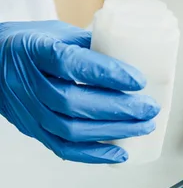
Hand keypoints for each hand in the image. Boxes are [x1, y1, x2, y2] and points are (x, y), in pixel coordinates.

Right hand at [0, 21, 159, 163]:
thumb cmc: (30, 44)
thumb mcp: (57, 33)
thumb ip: (91, 46)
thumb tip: (133, 57)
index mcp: (35, 50)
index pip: (71, 64)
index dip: (107, 74)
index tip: (138, 80)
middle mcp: (28, 83)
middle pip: (73, 102)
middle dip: (118, 109)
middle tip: (149, 108)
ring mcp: (28, 110)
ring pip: (70, 129)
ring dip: (113, 131)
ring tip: (143, 127)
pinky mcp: (32, 130)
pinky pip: (62, 149)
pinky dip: (94, 154)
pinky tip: (120, 153)